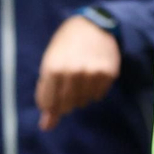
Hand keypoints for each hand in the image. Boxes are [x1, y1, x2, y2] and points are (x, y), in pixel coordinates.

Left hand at [36, 15, 120, 130]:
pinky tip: (92, 74)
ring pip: (83, 102)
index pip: (49, 104)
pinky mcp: (108, 74)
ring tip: (81, 76)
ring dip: (80, 94)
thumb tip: (45, 127)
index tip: (53, 92)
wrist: (92, 25)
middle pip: (67, 106)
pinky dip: (94, 89)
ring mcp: (92, 73)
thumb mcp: (50, 65)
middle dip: (65, 99)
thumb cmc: (66, 46)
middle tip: (68, 82)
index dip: (50, 102)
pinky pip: (98, 95)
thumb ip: (46, 96)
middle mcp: (73, 72)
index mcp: (53, 69)